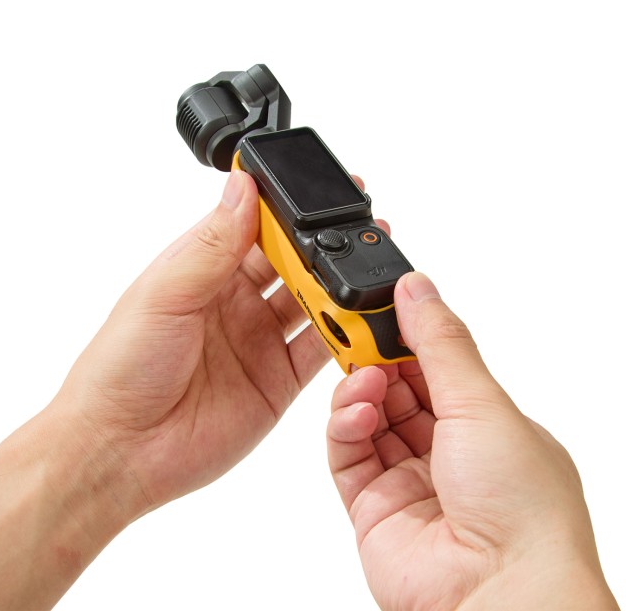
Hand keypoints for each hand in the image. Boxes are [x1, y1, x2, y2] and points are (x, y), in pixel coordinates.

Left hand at [0, 170, 330, 609]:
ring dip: (341, 288)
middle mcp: (238, 301)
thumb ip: (211, 244)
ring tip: (371, 268)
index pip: (257, 226)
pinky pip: (322, 352)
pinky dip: (346, 337)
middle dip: (326, 245)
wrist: (121, 451)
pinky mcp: (280, 380)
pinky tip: (363, 322)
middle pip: (294, 262)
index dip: (290, 208)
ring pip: (314, 303)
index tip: (324, 190)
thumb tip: (242, 185)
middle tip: (361, 226)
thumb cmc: (122, 366)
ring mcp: (261, 340)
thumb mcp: (165, 293)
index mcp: (205, 269)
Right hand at [327, 272, 617, 609]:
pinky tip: (355, 411)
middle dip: (374, 356)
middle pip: (395, 387)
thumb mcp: (482, 402)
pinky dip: (344, 426)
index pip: (433, 365)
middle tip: (355, 328)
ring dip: (359, 390)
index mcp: (483, 424)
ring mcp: (407, 478)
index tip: (379, 305)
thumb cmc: (522, 508)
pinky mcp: (371, 505)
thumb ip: (441, 342)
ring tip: (362, 376)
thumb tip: (416, 287)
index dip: (405, 333)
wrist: (500, 599)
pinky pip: (347, 453)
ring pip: (367, 417)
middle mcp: (445, 450)